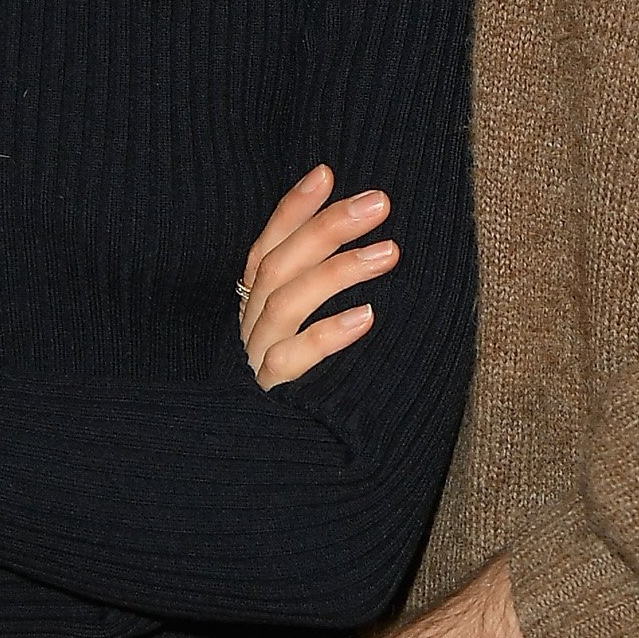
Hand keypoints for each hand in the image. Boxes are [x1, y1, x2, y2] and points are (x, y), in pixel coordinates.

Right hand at [240, 162, 398, 386]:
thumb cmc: (305, 388)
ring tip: (390, 252)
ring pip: (285, 302)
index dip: (293, 208)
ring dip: (339, 271)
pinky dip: (328, 335)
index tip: (327, 172)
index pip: (266, 246)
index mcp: (253, 307)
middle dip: (328, 227)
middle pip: (279, 265)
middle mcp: (249, 327)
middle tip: (379, 203)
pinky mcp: (269, 397)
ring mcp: (255, 360)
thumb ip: (321, 289)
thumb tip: (370, 237)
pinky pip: (292, 361)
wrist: (270, 465)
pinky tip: (368, 316)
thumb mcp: (306, 332)